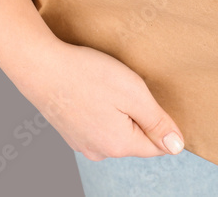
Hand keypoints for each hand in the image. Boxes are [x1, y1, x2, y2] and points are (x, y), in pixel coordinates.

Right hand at [8, 38, 186, 161]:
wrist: (39, 66)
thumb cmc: (87, 75)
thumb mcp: (134, 93)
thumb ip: (158, 122)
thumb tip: (177, 146)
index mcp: (119, 145)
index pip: (158, 145)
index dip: (162, 120)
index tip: (147, 96)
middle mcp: (100, 151)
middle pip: (137, 138)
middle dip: (139, 114)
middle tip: (125, 86)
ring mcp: (82, 143)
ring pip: (116, 130)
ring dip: (119, 111)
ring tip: (106, 86)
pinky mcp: (70, 131)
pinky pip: (97, 124)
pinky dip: (100, 109)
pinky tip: (92, 90)